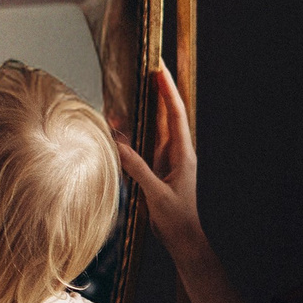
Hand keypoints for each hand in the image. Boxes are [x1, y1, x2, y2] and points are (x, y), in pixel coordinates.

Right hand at [115, 66, 200, 249]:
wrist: (182, 237)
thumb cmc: (175, 218)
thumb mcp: (155, 193)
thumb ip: (138, 168)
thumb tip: (118, 144)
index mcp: (183, 154)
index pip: (176, 115)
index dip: (168, 91)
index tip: (159, 69)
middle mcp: (178, 151)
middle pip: (169, 114)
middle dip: (160, 89)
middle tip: (150, 65)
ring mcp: (169, 158)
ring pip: (158, 125)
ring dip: (149, 105)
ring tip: (138, 83)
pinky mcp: (159, 166)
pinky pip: (148, 140)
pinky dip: (138, 127)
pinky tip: (127, 119)